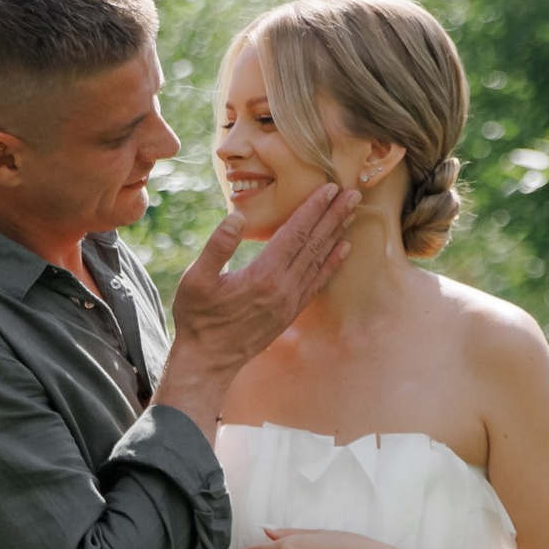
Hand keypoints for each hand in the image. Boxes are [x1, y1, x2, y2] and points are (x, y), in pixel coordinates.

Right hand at [155, 183, 352, 433]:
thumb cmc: (197, 318)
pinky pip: (318, 282)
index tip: (329, 188)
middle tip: (353, 193)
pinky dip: (332, 263)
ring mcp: (290, 301)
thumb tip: (236, 217)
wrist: (208, 360)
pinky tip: (343, 249)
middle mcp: (283, 287)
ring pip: (319, 261)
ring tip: (351, 212)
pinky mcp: (291, 312)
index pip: (294, 233)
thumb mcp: (196, 280)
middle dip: (333, 215)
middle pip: (314, 244)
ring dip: (336, 234)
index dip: (313, 209)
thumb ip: (217, 246)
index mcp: (263, 274)